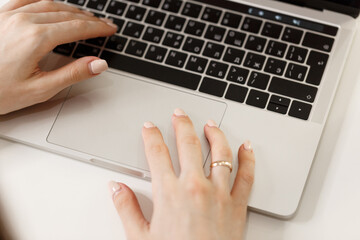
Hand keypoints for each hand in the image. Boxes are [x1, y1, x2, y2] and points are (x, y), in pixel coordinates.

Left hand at [0, 0, 116, 113]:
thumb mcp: (40, 89)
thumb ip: (72, 74)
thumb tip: (98, 64)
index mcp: (35, 38)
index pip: (77, 28)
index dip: (97, 28)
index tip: (110, 29)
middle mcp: (22, 20)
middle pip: (65, 13)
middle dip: (88, 19)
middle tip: (102, 24)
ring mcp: (8, 15)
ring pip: (48, 3)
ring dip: (70, 9)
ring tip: (83, 17)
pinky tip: (50, 3)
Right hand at [109, 109, 254, 239]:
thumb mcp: (140, 238)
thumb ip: (126, 209)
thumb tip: (116, 188)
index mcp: (169, 193)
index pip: (156, 153)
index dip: (151, 136)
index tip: (149, 127)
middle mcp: (195, 186)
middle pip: (188, 144)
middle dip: (182, 124)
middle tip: (179, 114)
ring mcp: (219, 193)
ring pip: (219, 152)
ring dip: (214, 133)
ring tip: (209, 123)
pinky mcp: (238, 204)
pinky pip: (246, 175)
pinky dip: (248, 158)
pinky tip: (246, 146)